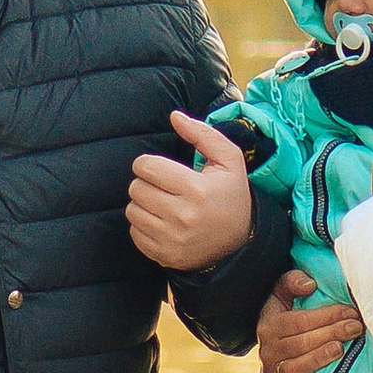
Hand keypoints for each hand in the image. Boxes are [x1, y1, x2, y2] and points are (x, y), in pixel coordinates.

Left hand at [126, 110, 255, 271]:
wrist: (241, 242)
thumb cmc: (231, 195)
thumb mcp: (229, 160)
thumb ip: (202, 134)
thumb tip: (174, 116)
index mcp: (196, 189)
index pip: (146, 167)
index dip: (149, 164)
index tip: (160, 169)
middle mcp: (182, 216)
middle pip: (136, 188)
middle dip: (146, 183)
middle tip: (163, 187)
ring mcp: (172, 239)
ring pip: (132, 211)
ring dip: (143, 204)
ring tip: (162, 203)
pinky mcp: (164, 256)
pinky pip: (134, 233)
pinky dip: (143, 226)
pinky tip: (162, 222)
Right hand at [256, 269, 365, 372]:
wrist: (273, 346)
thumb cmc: (285, 315)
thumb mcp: (282, 293)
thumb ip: (292, 282)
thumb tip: (309, 284)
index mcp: (268, 325)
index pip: (298, 320)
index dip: (326, 316)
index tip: (350, 311)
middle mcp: (268, 351)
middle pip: (300, 344)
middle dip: (331, 334)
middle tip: (356, 327)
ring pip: (295, 369)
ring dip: (319, 359)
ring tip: (341, 349)